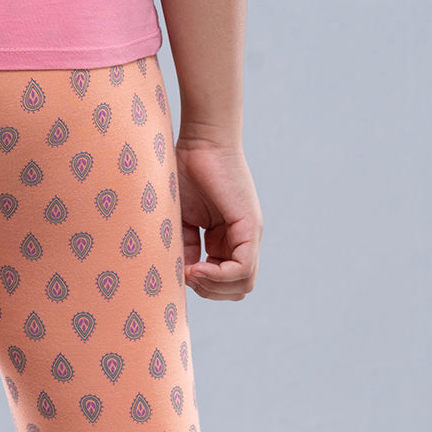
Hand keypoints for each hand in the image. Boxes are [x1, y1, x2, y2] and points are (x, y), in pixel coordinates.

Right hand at [175, 137, 263, 300]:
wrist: (199, 140)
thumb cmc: (184, 171)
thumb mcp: (181, 219)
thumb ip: (186, 247)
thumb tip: (185, 273)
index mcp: (227, 238)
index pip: (225, 282)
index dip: (202, 286)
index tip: (181, 272)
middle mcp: (243, 238)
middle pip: (237, 289)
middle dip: (209, 291)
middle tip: (186, 275)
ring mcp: (250, 233)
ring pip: (244, 285)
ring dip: (214, 286)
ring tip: (191, 271)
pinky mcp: (251, 227)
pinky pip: (243, 269)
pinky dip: (219, 276)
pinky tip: (197, 267)